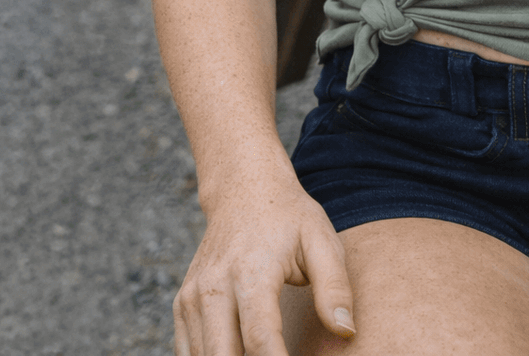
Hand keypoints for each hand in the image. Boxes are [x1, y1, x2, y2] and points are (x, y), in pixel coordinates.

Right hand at [173, 174, 354, 354]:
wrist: (244, 189)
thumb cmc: (290, 218)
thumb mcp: (321, 240)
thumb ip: (335, 287)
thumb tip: (346, 332)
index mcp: (252, 271)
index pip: (259, 338)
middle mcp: (214, 287)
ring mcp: (192, 297)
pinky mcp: (182, 305)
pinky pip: (188, 352)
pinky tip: (238, 355)